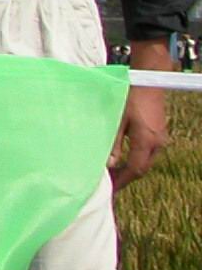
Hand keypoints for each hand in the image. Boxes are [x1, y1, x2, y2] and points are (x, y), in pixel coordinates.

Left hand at [115, 41, 172, 186]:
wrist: (149, 79)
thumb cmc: (129, 96)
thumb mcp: (117, 119)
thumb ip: (113, 143)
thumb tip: (109, 164)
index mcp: (146, 141)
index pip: (134, 170)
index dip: (122, 182)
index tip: (110, 190)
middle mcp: (157, 143)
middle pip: (142, 168)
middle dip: (126, 177)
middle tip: (109, 184)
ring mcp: (160, 138)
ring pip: (146, 161)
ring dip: (131, 168)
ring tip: (114, 174)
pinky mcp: (159, 133)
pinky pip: (148, 152)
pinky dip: (136, 158)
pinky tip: (123, 158)